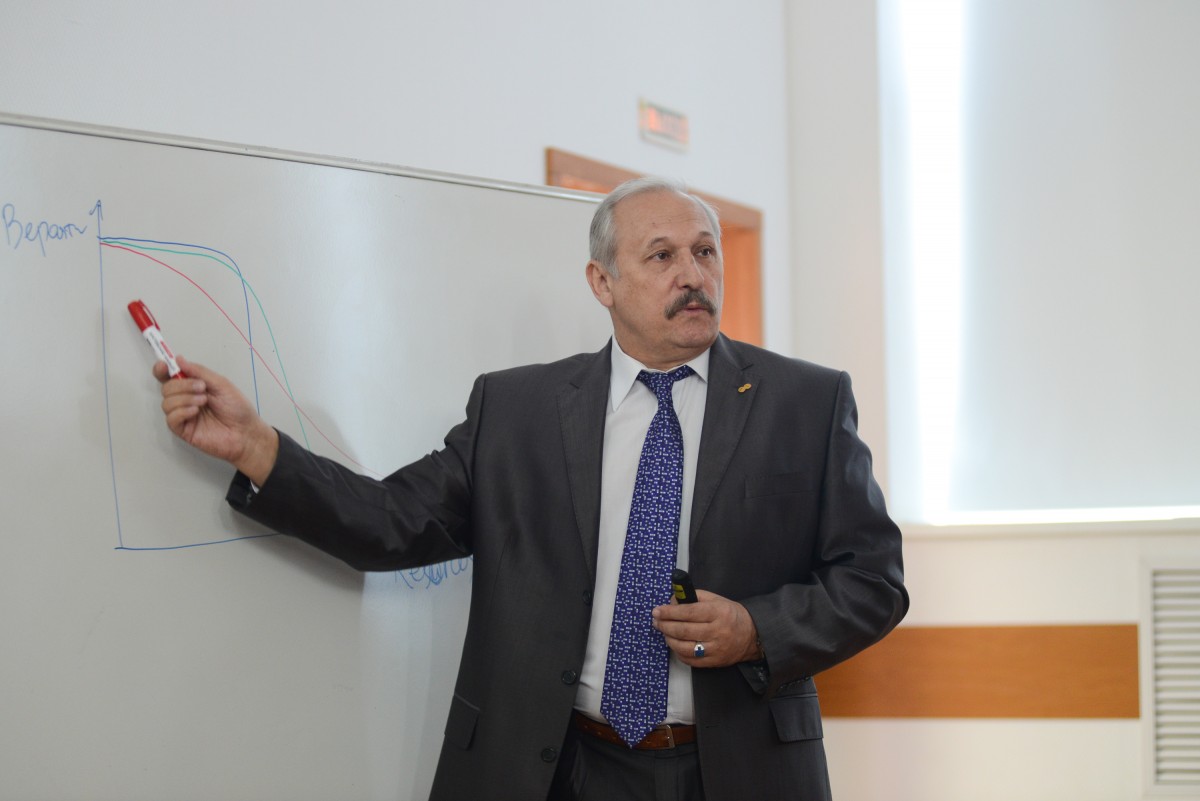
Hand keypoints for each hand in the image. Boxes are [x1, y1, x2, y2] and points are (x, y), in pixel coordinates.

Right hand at [156, 356, 278, 484]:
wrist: (245, 431)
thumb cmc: (238, 409)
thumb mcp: (221, 384)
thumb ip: (199, 372)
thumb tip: (179, 360)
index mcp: (193, 388)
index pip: (170, 377)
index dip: (162, 370)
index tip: (164, 365)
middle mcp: (186, 401)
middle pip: (166, 388)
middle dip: (182, 385)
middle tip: (202, 388)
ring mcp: (184, 416)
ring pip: (166, 402)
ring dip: (185, 398)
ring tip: (204, 401)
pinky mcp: (183, 430)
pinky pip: (171, 418)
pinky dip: (182, 411)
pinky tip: (196, 411)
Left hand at [652, 589, 760, 667]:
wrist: (752, 635)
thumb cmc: (730, 614)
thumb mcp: (716, 599)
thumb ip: (694, 597)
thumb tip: (672, 601)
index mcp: (718, 613)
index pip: (688, 612)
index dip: (669, 612)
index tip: (657, 610)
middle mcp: (717, 632)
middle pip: (684, 630)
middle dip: (665, 625)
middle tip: (656, 621)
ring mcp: (715, 649)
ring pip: (684, 647)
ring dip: (669, 639)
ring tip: (664, 632)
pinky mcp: (714, 662)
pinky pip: (690, 660)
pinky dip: (678, 652)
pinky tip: (674, 644)